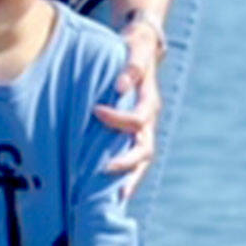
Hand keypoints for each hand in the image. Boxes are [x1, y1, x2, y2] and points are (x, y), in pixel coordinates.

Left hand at [95, 24, 161, 196]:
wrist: (137, 48)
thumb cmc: (134, 46)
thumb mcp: (135, 48)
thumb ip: (131, 65)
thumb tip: (120, 85)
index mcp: (149, 101)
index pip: (139, 118)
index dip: (120, 119)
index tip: (96, 111)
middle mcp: (148, 120)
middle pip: (144, 149)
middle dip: (127, 163)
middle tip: (105, 170)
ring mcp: (140, 130)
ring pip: (138, 161)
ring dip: (126, 178)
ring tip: (110, 199)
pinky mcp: (128, 134)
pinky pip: (127, 158)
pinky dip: (119, 174)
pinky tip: (102, 190)